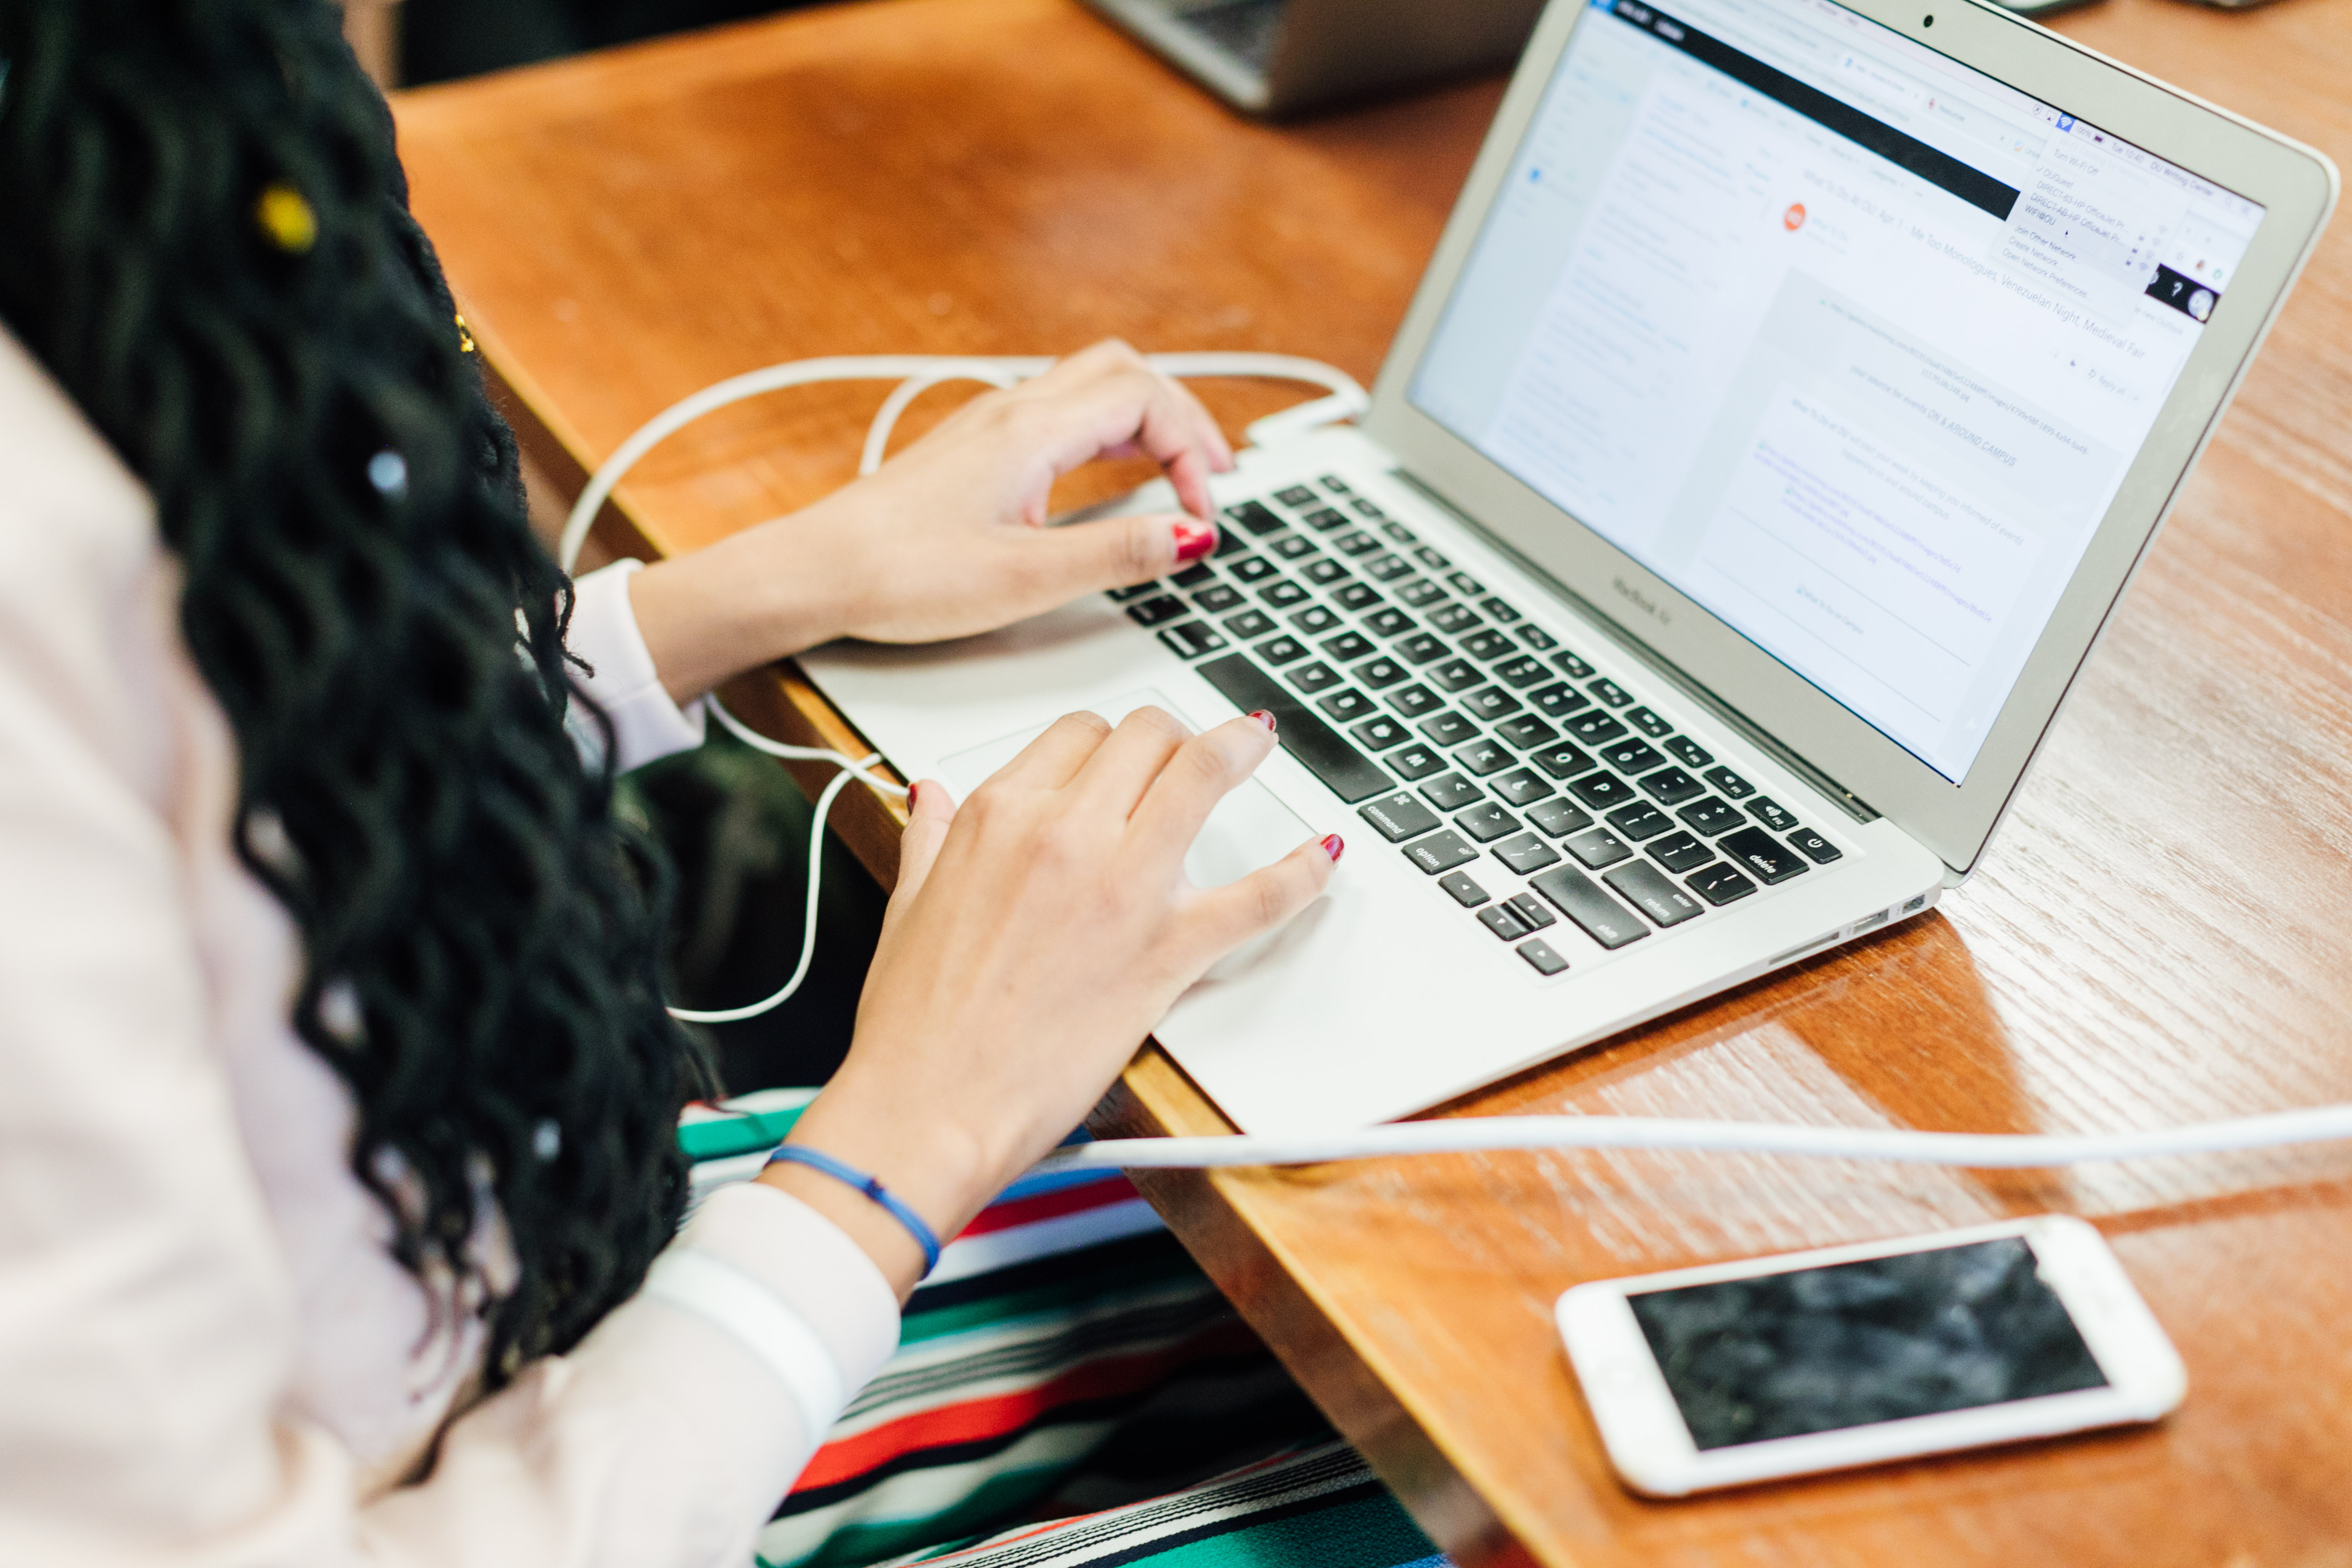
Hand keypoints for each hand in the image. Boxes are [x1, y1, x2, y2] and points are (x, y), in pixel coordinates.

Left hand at [628, 341, 1234, 702]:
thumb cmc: (903, 575)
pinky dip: (1106, 433)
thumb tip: (1189, 534)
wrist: (817, 572)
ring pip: (1090, 386)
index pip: (1146, 398)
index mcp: (1032, 431)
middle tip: (1212, 474)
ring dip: (1145, 419)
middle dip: (1183, 416)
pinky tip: (1108, 478)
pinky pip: (1058, 415)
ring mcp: (990, 425)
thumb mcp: (1029, 578)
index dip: (1193, 446)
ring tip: (1175, 470)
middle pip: (1126, 372)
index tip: (1203, 511)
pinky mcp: (974, 449)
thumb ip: (1118, 552)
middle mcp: (1012, 412)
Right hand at [758, 707, 1342, 1296]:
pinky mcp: (1166, 951)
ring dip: (1239, 750)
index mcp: (998, 818)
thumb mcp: (907, 905)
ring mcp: (1122, 887)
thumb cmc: (916, 1025)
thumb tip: (931, 797)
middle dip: (1173, 737)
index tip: (1127, 754)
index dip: (1111, 740)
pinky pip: (1257, 895)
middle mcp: (1063, 834)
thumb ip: (929, 838)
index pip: (1078, 734)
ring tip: (1256, 744)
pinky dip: (1300, 871)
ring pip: (1202, 774)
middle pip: (1146, 737)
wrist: (929, 1106)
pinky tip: (1321, 854)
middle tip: (1191, 753)